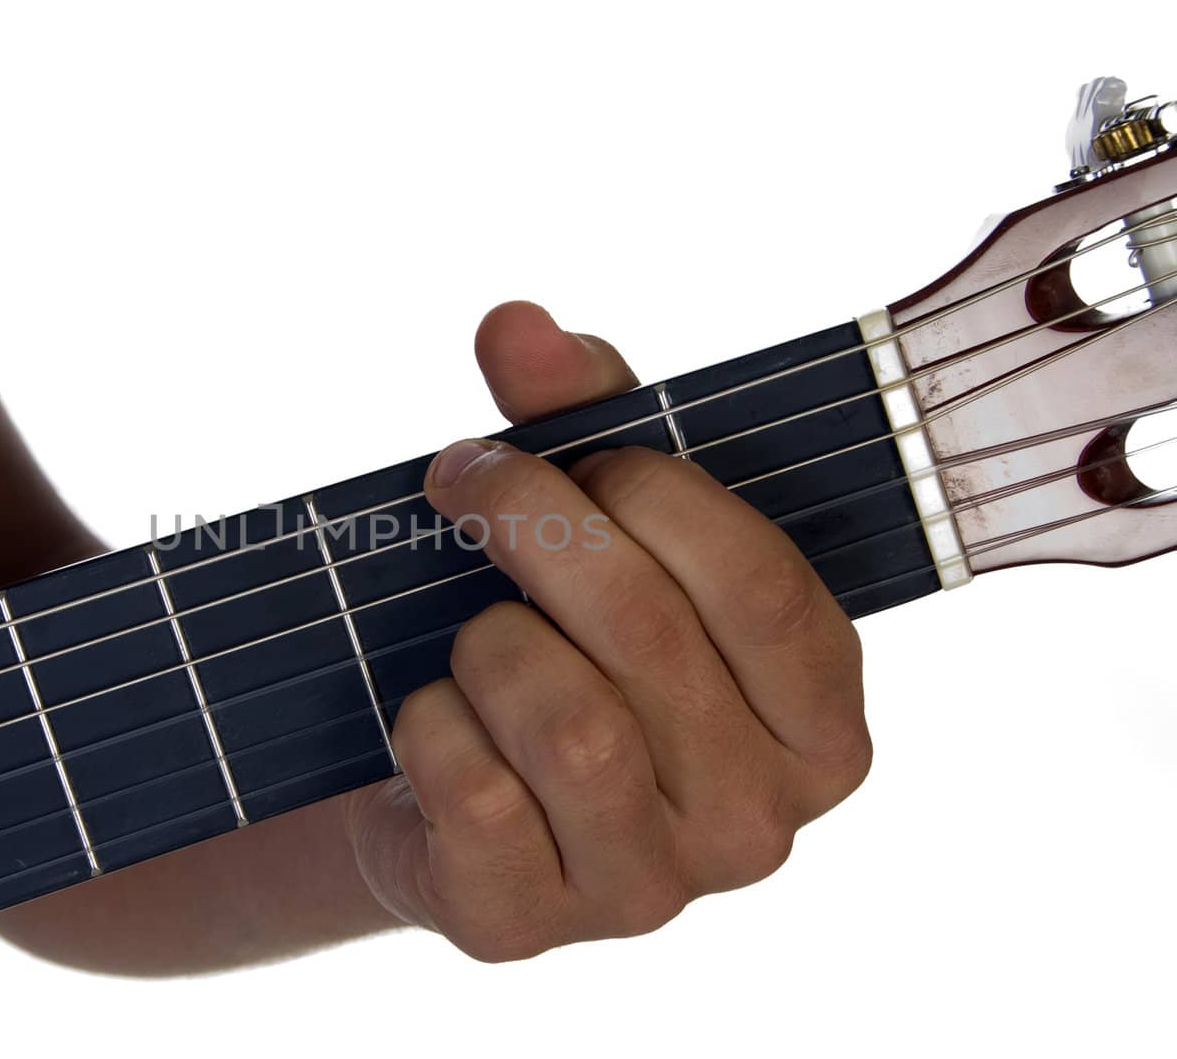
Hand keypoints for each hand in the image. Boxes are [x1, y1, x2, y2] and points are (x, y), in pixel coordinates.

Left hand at [344, 301, 869, 959]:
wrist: (445, 796)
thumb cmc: (559, 645)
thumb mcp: (600, 527)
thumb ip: (584, 416)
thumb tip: (519, 323)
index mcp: (820, 724)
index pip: (759, 582)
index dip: (646, 490)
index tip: (560, 451)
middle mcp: (758, 824)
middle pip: (647, 632)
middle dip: (531, 522)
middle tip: (462, 478)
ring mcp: (648, 891)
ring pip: (566, 719)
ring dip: (487, 638)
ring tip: (471, 630)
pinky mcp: (525, 924)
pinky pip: (471, 789)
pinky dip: (429, 721)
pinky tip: (434, 714)